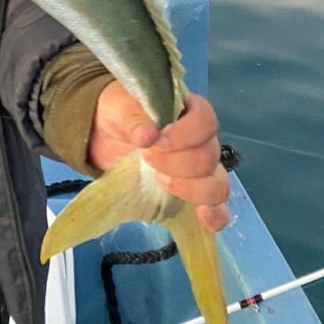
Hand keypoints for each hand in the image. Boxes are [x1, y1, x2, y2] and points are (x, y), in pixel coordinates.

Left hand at [88, 82, 229, 231]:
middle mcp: (202, 139)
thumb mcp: (120, 106)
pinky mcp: (193, 194)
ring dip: (190, 189)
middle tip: (146, 158)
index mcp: (189, 110)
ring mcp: (201, 169)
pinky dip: (214, 215)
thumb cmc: (119, 113)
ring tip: (159, 181)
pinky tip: (202, 217)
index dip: (184, 135)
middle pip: (209, 156)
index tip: (156, 142)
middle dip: (176, 163)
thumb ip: (134, 118)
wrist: (106, 135)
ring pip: (217, 184)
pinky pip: (217, 208)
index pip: (205, 121)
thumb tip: (148, 135)